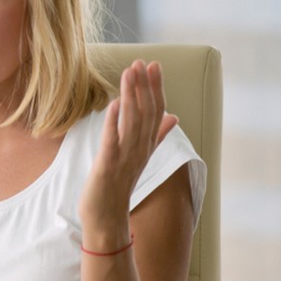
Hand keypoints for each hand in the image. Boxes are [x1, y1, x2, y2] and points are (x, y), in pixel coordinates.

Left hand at [79, 60, 178, 245]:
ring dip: (131, 96)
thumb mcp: (140, 157)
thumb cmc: (119, 186)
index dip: (156, 88)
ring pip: (132, 122)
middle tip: (142, 62)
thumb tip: (174, 117)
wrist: (106, 218)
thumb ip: (157, 136)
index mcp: (146, 146)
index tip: (154, 65)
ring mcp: (125, 158)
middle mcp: (139, 150)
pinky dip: (114, 121)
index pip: (156, 112)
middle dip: (145, 86)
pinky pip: (113, 141)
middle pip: (147, 113)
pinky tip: (114, 103)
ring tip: (129, 72)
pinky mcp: (107, 166)